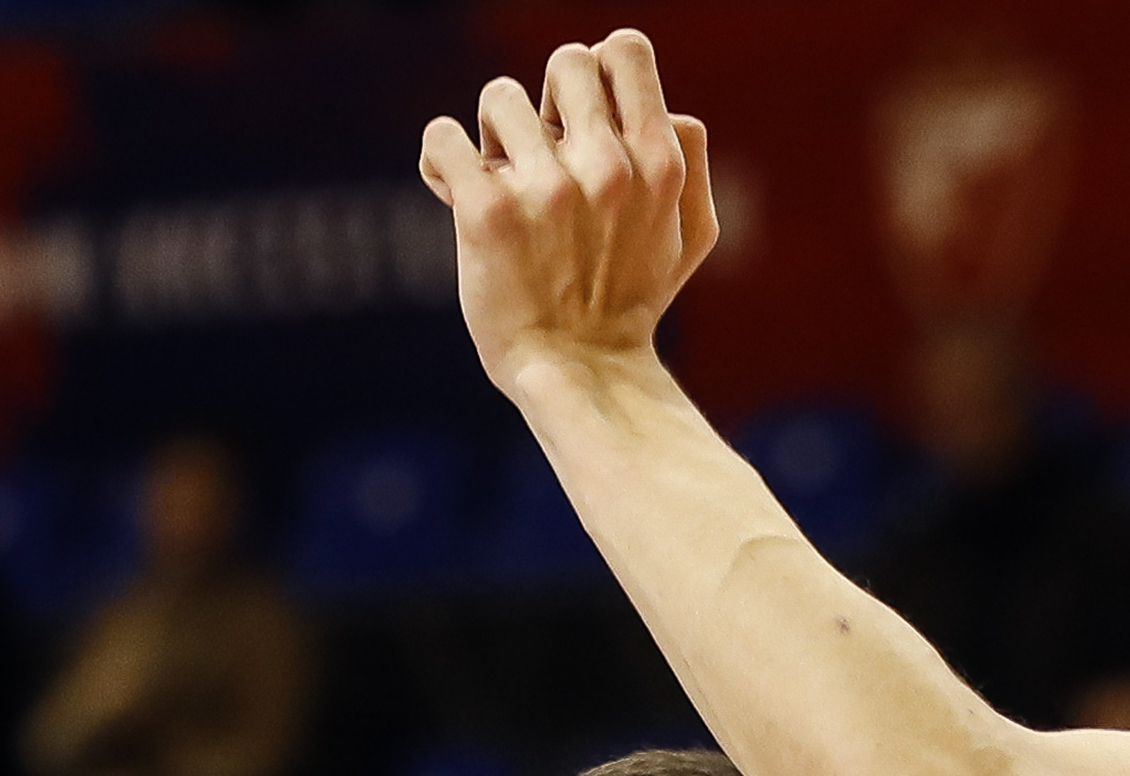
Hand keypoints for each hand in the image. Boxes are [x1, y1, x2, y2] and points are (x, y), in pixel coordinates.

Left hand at [418, 29, 718, 393]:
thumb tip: (668, 107)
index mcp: (658, 163)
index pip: (625, 49)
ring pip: (500, 97)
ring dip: (495, 137)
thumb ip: (689, 160)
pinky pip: (442, 136)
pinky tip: (452, 189)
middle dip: (548, 102)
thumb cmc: (631, 301)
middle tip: (541, 155)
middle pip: (565, 60)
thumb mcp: (689, 234)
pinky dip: (440, 158)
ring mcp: (547, 189)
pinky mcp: (488, 213)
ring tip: (503, 186)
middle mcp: (607, 167)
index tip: (583, 117)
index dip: (599, 71)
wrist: (581, 373)